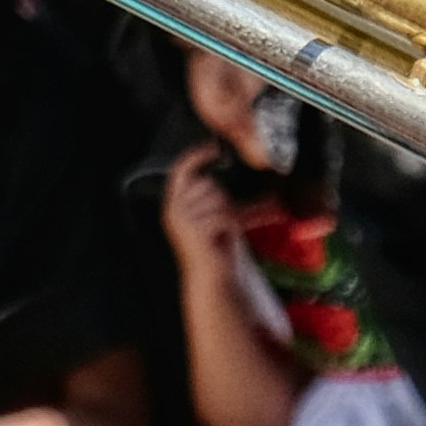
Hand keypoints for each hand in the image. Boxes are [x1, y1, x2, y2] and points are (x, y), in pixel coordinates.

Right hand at [160, 140, 243, 270]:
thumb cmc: (216, 249)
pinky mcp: (195, 230)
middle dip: (223, 199)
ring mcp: (182, 219)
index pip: (181, 171)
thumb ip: (224, 200)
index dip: (196, 156)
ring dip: (229, 214)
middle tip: (228, 219)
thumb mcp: (219, 218)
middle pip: (207, 184)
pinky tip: (226, 237)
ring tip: (225, 232)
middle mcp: (173, 209)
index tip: (213, 147)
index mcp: (174, 204)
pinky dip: (231, 225)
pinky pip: (222, 215)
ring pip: (218, 199)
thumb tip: (253, 185)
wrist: (211, 278)